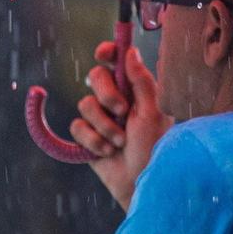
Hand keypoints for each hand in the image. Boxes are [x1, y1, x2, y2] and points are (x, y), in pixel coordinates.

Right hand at [70, 42, 172, 210]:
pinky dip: (93, 141)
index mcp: (135, 90)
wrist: (141, 182)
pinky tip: (107, 152)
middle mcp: (117, 100)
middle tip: (123, 112)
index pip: (117, 61)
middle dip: (107, 95)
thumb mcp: (153, 112)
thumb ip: (142, 80)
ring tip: (121, 142)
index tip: (103, 53)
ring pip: (85, 104)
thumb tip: (130, 51)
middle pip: (95, 77)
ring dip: (104, 126)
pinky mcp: (87, 137)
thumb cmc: (155, 147)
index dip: (107, 52)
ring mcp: (101, 118)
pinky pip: (77, 127)